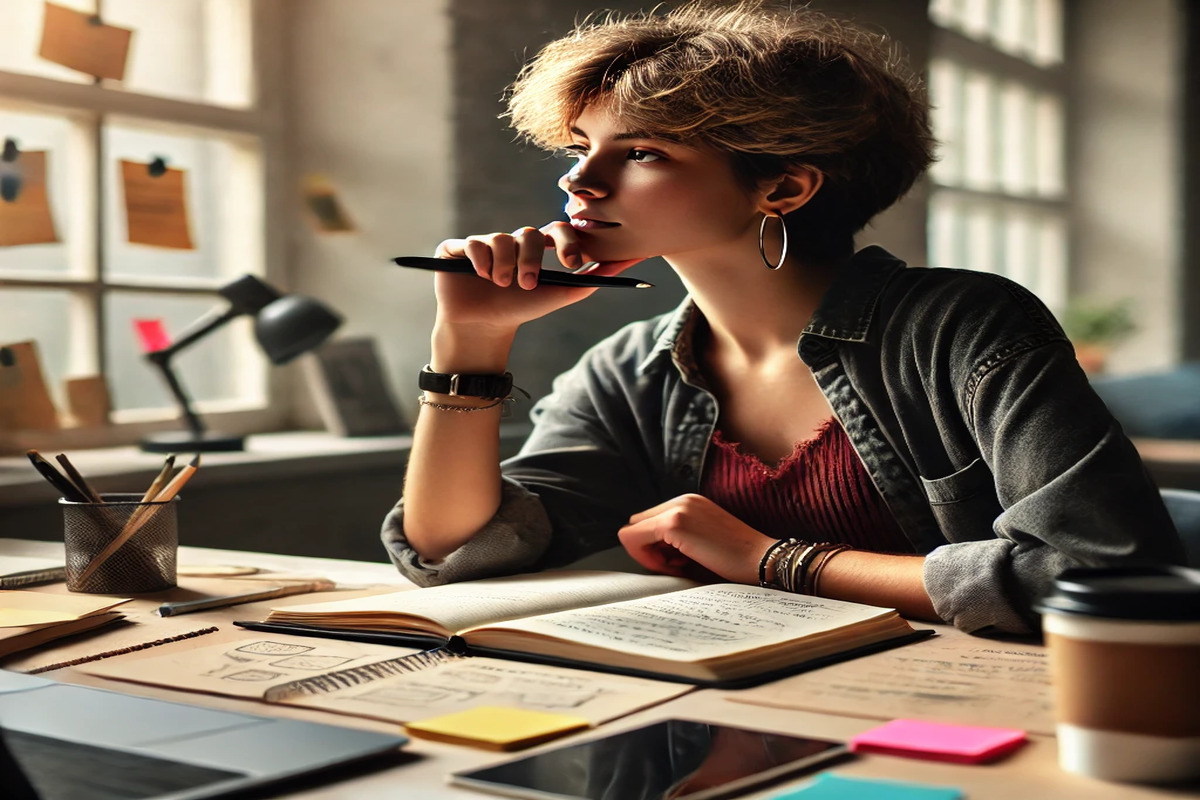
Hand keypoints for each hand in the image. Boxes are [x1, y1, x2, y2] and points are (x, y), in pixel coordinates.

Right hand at [431, 222, 643, 331]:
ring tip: (502, 285)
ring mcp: (486, 242)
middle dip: (532, 260)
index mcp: (538, 248)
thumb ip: (591, 278)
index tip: (571, 264)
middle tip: (528, 284)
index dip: (567, 242)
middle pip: (530, 235)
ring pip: (502, 239)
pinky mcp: (458, 248)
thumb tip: (627, 262)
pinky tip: (482, 275)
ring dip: (505, 265)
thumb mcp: (561, 295)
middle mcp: (513, 241)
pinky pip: (473, 242)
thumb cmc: (521, 309)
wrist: (483, 328)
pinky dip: (481, 259)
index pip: (558, 230)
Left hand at [617, 494, 773, 584]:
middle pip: (636, 525)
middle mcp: (681, 500)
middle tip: (676, 564)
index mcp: (689, 502)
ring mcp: (677, 509)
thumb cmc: (737, 558)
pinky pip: (634, 540)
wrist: (762, 560)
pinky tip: (679, 567)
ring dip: (650, 555)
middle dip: (648, 549)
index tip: (676, 561)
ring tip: (682, 565)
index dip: (654, 546)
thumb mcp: (703, 539)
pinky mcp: (674, 524)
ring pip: (632, 533)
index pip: (648, 522)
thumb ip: (678, 537)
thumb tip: (648, 549)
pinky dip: (649, 559)